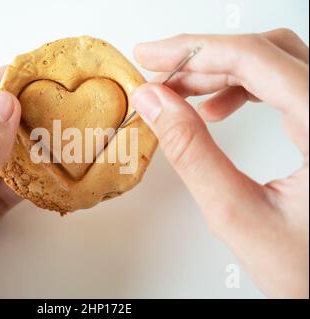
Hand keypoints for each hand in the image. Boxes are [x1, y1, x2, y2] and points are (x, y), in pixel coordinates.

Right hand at [130, 29, 308, 297]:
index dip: (195, 50)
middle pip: (264, 53)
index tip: (152, 56)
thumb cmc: (307, 270)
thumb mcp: (236, 213)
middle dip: (203, 60)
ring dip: (219, 72)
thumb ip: (191, 153)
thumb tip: (155, 103)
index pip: (254, 59)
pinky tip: (215, 108)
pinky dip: (239, 88)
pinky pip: (280, 84)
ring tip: (180, 96)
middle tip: (158, 76)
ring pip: (272, 63)